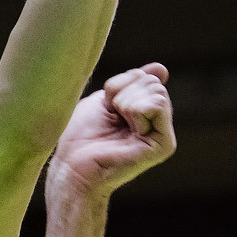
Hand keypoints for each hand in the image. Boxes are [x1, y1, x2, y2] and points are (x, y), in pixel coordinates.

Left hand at [47, 63, 176, 202]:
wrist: (72, 167)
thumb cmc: (81, 136)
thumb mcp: (105, 100)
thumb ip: (131, 84)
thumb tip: (162, 69)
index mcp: (145, 112)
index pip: (144, 77)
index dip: (118, 84)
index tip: (106, 105)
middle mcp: (157, 123)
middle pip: (151, 82)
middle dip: (123, 92)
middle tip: (111, 116)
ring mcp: (163, 134)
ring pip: (156, 91)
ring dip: (126, 103)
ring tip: (116, 124)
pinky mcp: (164, 145)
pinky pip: (155, 106)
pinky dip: (133, 110)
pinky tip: (125, 129)